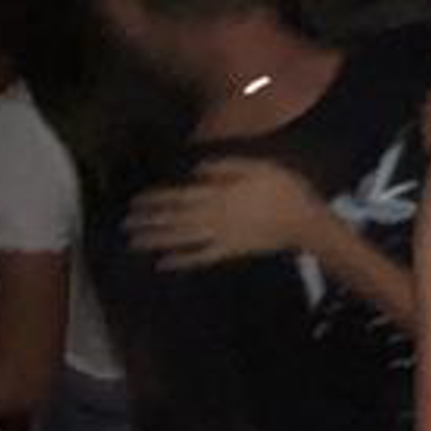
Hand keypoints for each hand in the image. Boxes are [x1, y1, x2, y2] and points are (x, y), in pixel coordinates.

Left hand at [133, 156, 328, 270]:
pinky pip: (200, 258)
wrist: (306, 223)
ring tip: (133, 242)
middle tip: (125, 223)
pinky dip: (180, 262)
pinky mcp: (229, 252)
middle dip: (148, 221)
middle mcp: (213, 217)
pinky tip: (162, 264)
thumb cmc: (285, 190)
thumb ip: (226, 167)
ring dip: (155, 241)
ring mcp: (220, 237)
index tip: (136, 200)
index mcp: (219, 195)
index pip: (179, 197)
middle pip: (174, 220)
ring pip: (181, 239)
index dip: (155, 199)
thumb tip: (196, 170)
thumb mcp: (259, 166)